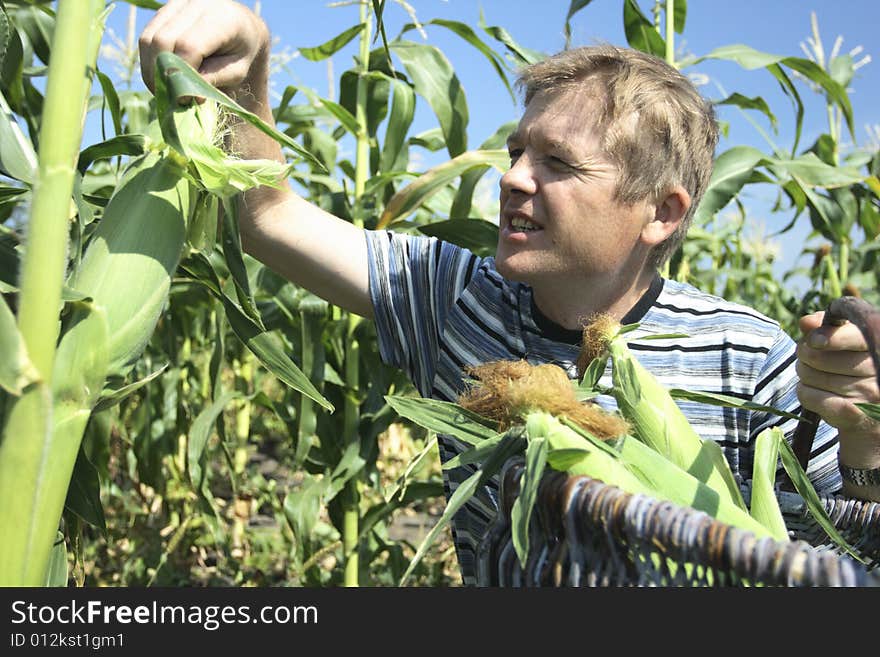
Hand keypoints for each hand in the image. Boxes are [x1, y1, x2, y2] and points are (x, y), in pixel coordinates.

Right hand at [139, 0, 269, 99]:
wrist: (240, 26)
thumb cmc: (241, 52)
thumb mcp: (236, 70)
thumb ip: (213, 79)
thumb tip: (188, 96)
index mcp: (221, 17)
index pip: (189, 46)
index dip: (182, 75)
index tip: (185, 99)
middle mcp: (196, 3)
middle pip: (163, 40)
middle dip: (163, 74)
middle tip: (171, 99)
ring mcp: (177, 4)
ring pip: (149, 39)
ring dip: (151, 70)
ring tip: (164, 91)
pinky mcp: (164, 10)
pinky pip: (146, 37)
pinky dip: (149, 61)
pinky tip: (160, 78)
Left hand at [797, 311, 879, 465]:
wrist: (871, 415)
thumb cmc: (853, 369)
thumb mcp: (847, 344)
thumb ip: (828, 328)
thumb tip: (806, 322)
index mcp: (877, 344)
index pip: (853, 336)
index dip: (829, 337)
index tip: (813, 340)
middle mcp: (877, 368)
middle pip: (816, 355)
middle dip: (805, 355)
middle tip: (812, 360)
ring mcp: (868, 393)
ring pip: (808, 375)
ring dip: (804, 375)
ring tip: (818, 377)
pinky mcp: (852, 414)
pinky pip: (808, 395)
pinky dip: (804, 393)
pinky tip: (817, 394)